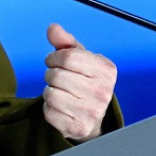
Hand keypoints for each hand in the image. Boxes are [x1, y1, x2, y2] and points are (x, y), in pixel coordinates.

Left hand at [42, 23, 116, 141]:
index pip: (68, 57)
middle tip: (56, 78)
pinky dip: (49, 108)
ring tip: (59, 92)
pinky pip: (49, 112)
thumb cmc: (84, 80)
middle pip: (57, 75)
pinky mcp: (79, 128)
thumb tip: (52, 28)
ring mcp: (92, 112)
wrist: (93, 115)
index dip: (53, 57)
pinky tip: (60, 106)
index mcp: (106, 70)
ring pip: (51, 94)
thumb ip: (65, 41)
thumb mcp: (80, 58)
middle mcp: (103, 92)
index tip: (52, 60)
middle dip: (50, 74)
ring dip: (49, 91)